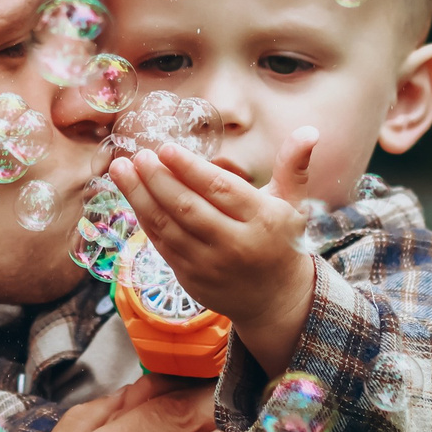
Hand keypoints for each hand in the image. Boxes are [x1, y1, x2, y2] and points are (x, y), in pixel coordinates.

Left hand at [110, 131, 321, 377]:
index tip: (166, 148)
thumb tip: (309, 131)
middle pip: (188, 208)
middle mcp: (235, 244)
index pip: (221, 190)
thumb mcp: (292, 204)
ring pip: (167, 227)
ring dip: (140, 197)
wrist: (276, 300)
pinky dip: (143, 218)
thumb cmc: (280, 241)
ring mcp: (209, 264)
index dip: (190, 169)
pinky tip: (132, 195)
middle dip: (158, 180)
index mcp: (263, 220)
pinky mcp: (189, 278)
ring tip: (122, 169)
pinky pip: (160, 244)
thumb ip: (294, 166)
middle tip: (138, 155)